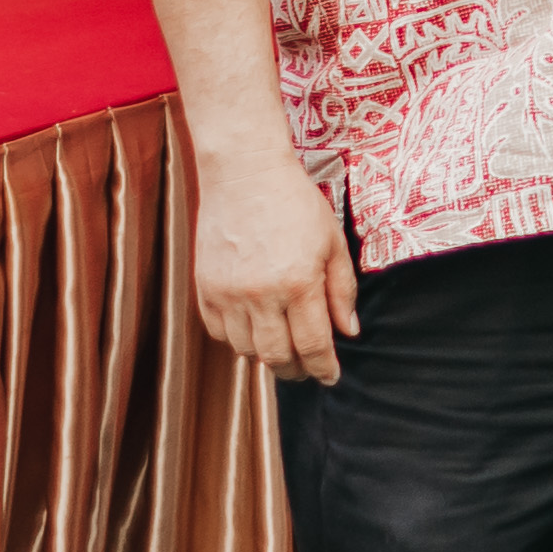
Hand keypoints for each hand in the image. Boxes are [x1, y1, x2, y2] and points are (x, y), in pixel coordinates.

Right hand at [190, 139, 362, 378]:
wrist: (245, 174)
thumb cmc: (296, 204)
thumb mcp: (332, 243)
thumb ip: (341, 291)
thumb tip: (348, 332)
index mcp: (298, 283)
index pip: (312, 345)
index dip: (323, 368)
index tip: (330, 377)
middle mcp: (260, 294)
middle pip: (276, 357)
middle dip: (295, 370)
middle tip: (306, 369)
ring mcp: (227, 293)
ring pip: (246, 350)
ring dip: (266, 356)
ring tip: (282, 346)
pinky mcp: (204, 288)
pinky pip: (218, 333)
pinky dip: (237, 339)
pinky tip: (253, 328)